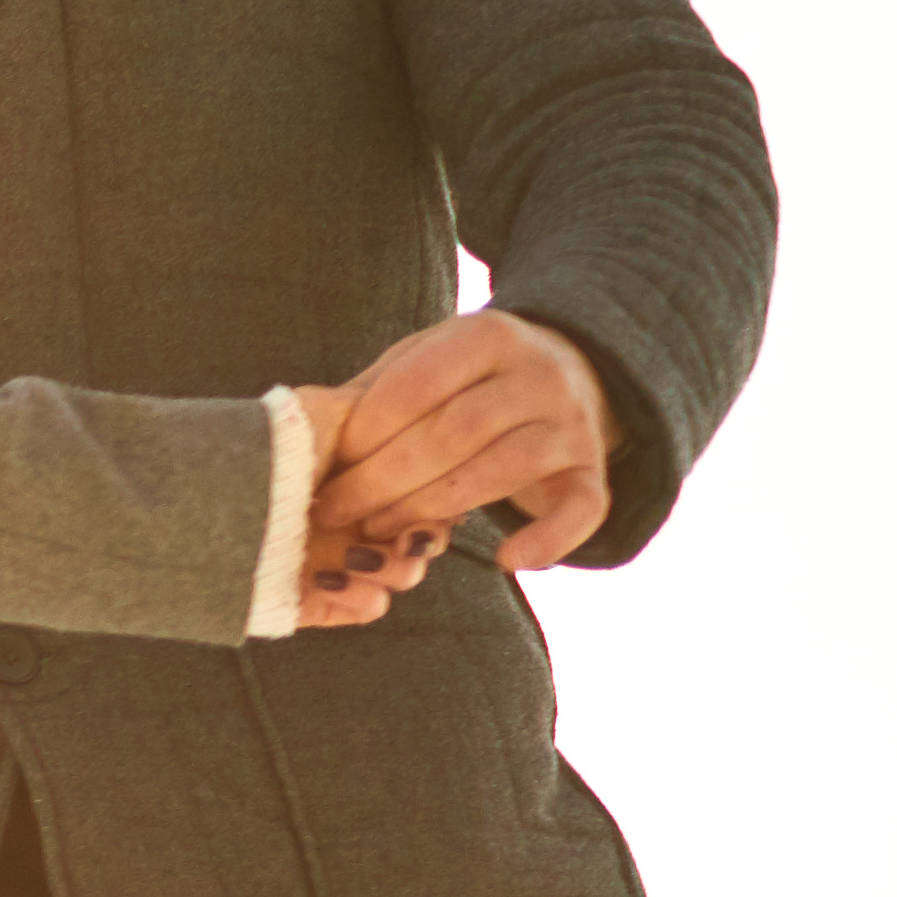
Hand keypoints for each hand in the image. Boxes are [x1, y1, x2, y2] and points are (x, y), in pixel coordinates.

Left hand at [317, 310, 621, 576]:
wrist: (570, 374)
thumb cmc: (465, 379)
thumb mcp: (422, 362)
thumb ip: (373, 392)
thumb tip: (305, 436)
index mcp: (489, 335)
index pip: (418, 385)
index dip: (365, 433)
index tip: (324, 469)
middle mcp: (539, 374)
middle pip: (455, 431)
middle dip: (384, 478)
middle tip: (334, 512)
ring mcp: (571, 422)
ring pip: (502, 469)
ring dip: (433, 508)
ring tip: (379, 532)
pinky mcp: (591, 470)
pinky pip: (581, 508)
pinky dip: (548, 539)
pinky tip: (509, 561)